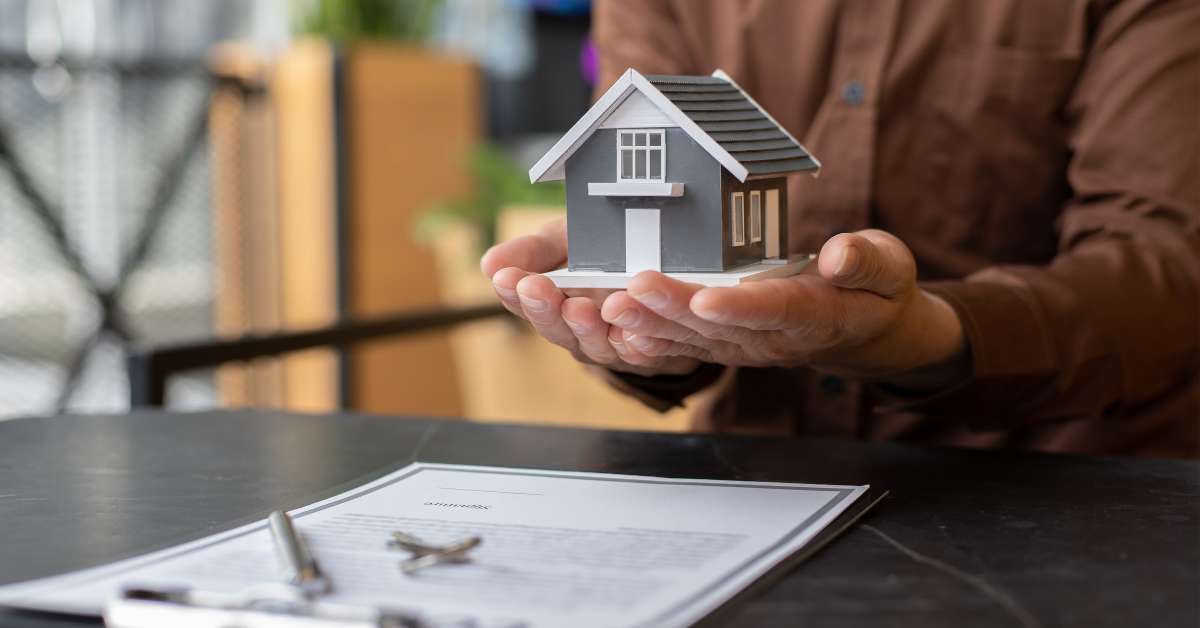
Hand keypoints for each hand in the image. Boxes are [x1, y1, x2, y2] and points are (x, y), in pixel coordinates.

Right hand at [480, 219, 701, 376]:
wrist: (665, 265)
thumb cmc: (604, 254)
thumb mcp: (566, 242)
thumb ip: (533, 251)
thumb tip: (489, 264)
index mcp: (554, 307)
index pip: (526, 304)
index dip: (514, 292)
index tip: (506, 277)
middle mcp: (579, 333)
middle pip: (557, 328)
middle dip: (545, 308)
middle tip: (535, 288)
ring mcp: (614, 347)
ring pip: (597, 344)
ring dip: (586, 327)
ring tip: (579, 306)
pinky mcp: (652, 353)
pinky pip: (646, 353)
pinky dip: (639, 344)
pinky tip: (634, 331)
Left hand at [604, 230, 967, 388]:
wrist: (865, 330)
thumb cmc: (875, 290)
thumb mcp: (890, 269)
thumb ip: (868, 262)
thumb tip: (839, 256)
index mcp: (817, 317)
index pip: (775, 311)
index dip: (740, 307)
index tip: (706, 298)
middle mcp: (775, 338)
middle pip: (720, 327)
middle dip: (674, 309)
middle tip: (634, 288)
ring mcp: (747, 346)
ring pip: (694, 339)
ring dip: (651, 324)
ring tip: (611, 306)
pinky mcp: (728, 345)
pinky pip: (686, 346)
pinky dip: (651, 339)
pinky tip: (617, 328)